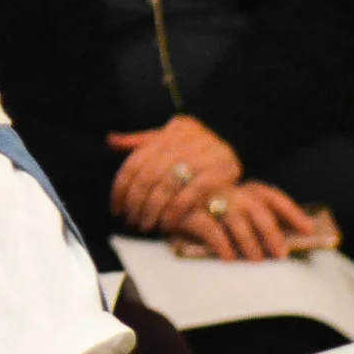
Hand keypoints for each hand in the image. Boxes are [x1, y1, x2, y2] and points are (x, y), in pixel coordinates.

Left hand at [108, 114, 241, 233]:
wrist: (241, 152)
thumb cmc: (197, 152)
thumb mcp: (170, 142)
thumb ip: (141, 143)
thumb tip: (111, 141)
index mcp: (174, 129)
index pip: (138, 160)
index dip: (122, 186)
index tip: (116, 208)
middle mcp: (190, 137)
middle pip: (151, 172)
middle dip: (137, 200)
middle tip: (131, 220)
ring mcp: (208, 151)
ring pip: (169, 183)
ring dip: (155, 208)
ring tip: (146, 224)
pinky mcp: (225, 169)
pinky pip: (194, 192)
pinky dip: (178, 209)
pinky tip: (168, 222)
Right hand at [167, 181, 318, 262]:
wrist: (151, 201)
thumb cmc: (194, 209)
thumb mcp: (221, 206)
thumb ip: (245, 217)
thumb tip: (279, 239)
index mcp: (237, 186)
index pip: (269, 195)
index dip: (291, 211)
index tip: (307, 228)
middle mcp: (225, 189)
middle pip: (257, 208)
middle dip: (271, 232)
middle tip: (280, 255)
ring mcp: (206, 199)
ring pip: (236, 219)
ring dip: (249, 242)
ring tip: (256, 261)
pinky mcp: (187, 212)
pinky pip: (211, 229)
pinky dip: (222, 244)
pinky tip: (228, 258)